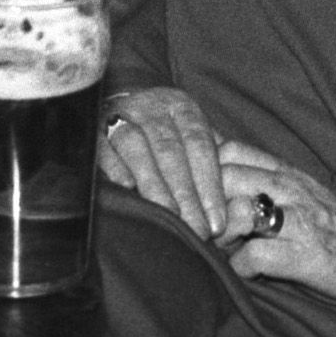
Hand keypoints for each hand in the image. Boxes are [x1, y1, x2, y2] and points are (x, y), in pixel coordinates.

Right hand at [99, 86, 228, 239]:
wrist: (122, 108)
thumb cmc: (168, 137)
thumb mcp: (193, 140)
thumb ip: (215, 163)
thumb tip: (242, 205)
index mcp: (182, 107)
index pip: (200, 144)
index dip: (210, 184)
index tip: (217, 221)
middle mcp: (151, 106)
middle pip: (170, 150)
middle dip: (186, 193)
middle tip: (197, 230)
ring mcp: (119, 114)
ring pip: (136, 147)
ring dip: (154, 185)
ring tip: (168, 216)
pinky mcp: (93, 130)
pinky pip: (103, 148)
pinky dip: (115, 169)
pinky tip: (128, 192)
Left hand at [215, 142, 335, 300]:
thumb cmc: (333, 222)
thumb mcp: (297, 187)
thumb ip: (260, 175)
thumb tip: (212, 158)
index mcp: (284, 170)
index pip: (227, 150)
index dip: (203, 170)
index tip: (198, 195)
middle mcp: (290, 188)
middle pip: (224, 177)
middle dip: (205, 203)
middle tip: (206, 227)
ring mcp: (300, 220)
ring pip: (238, 211)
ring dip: (220, 234)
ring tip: (225, 249)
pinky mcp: (308, 255)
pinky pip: (257, 255)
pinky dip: (242, 266)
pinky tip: (247, 271)